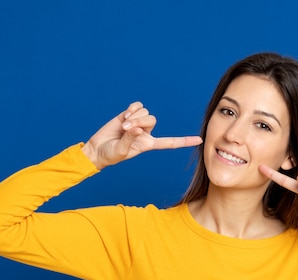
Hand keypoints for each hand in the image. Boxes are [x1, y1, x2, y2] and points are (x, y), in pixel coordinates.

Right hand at [82, 102, 202, 168]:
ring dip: (133, 117)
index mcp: (148, 144)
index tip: (200, 140)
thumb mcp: (121, 151)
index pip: (170, 142)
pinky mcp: (129, 115)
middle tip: (126, 129)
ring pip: (145, 112)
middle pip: (152, 119)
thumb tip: (137, 128)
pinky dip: (132, 109)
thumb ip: (130, 139)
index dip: (184, 141)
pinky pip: (137, 106)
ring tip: (123, 125)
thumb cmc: (110, 155)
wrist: (97, 149)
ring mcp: (138, 123)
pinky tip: (124, 116)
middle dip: (139, 121)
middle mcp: (146, 132)